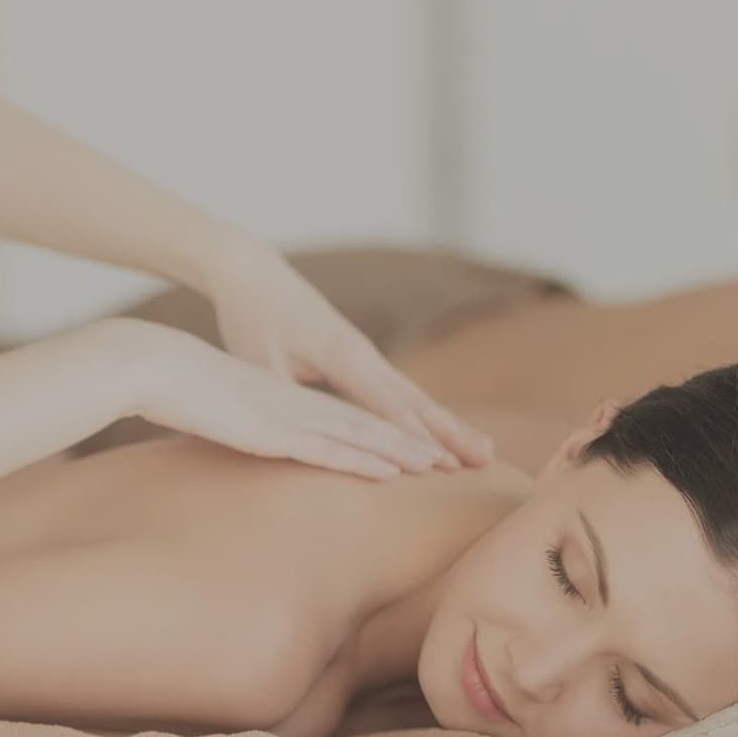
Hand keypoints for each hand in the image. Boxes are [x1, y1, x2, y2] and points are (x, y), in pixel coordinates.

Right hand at [113, 319, 454, 479]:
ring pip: (362, 433)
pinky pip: (329, 446)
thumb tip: (261, 445)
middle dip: (423, 440)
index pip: (358, 417)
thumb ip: (251, 429)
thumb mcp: (226, 413)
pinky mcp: (274, 428)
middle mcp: (303, 402)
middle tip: (467, 457)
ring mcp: (291, 414)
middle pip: (375, 423)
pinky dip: (365, 458)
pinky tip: (394, 471)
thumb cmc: (179, 390)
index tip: (435, 449)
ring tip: (447, 466)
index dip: (398, 432)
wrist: (148, 363)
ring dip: (405, 451)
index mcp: (295, 399)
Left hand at [202, 237, 493, 467]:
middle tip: (486, 461)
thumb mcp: (257, 360)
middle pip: (416, 401)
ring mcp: (368, 356)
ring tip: (486, 453)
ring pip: (417, 398)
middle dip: (452, 433)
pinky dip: (429, 418)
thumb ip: (285, 396)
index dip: (411, 435)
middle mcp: (364, 354)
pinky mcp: (363, 360)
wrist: (254, 273)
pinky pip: (403, 395)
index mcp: (341, 353)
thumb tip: (300, 432)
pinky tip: (448, 436)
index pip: (384, 402)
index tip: (438, 463)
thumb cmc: (251, 317)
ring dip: (452, 427)